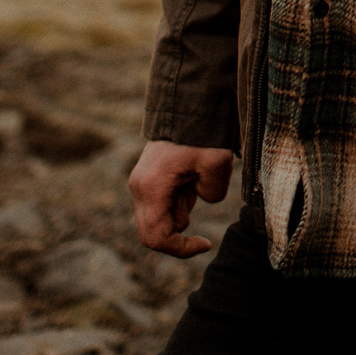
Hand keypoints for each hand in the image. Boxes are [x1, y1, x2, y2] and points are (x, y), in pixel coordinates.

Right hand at [128, 139, 233, 257]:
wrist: (187, 105)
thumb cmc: (202, 133)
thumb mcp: (217, 163)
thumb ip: (213, 192)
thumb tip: (202, 200)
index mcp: (152, 188)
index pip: (157, 238)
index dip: (181, 249)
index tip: (206, 243)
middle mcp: (139, 189)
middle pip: (153, 234)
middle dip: (179, 231)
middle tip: (199, 204)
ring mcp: (140, 184)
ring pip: (158, 219)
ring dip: (180, 211)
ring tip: (195, 181)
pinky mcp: (146, 181)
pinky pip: (161, 205)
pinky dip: (178, 202)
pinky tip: (189, 179)